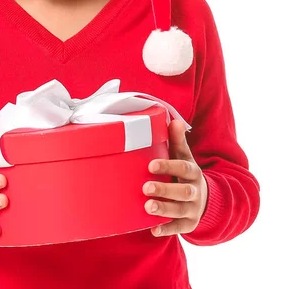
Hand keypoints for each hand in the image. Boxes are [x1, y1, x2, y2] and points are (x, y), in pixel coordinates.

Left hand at [143, 119, 207, 236]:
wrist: (204, 197)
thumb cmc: (185, 172)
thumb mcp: (183, 156)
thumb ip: (177, 140)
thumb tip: (174, 120)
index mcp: (193, 172)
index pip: (183, 168)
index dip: (168, 166)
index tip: (150, 166)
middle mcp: (195, 191)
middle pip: (183, 191)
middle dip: (165, 190)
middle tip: (146, 188)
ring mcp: (193, 209)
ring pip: (180, 211)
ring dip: (164, 209)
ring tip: (147, 207)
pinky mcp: (189, 224)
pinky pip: (179, 228)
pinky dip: (166, 229)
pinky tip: (153, 229)